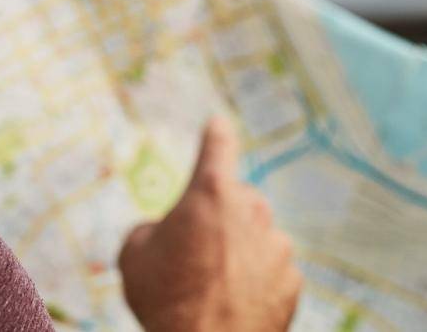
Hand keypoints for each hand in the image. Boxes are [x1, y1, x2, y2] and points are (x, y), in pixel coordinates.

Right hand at [119, 118, 302, 331]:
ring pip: (255, 238)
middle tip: (192, 254)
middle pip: (235, 201)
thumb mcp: (134, 256)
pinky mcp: (292, 280)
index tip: (219, 123)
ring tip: (210, 289)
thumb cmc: (166, 301)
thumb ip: (152, 230)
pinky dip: (256, 283)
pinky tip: (233, 304)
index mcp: (211, 192)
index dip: (215, 134)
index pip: (217, 145)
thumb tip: (164, 234)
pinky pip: (271, 272)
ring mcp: (277, 245)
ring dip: (238, 253)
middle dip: (218, 219)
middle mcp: (252, 210)